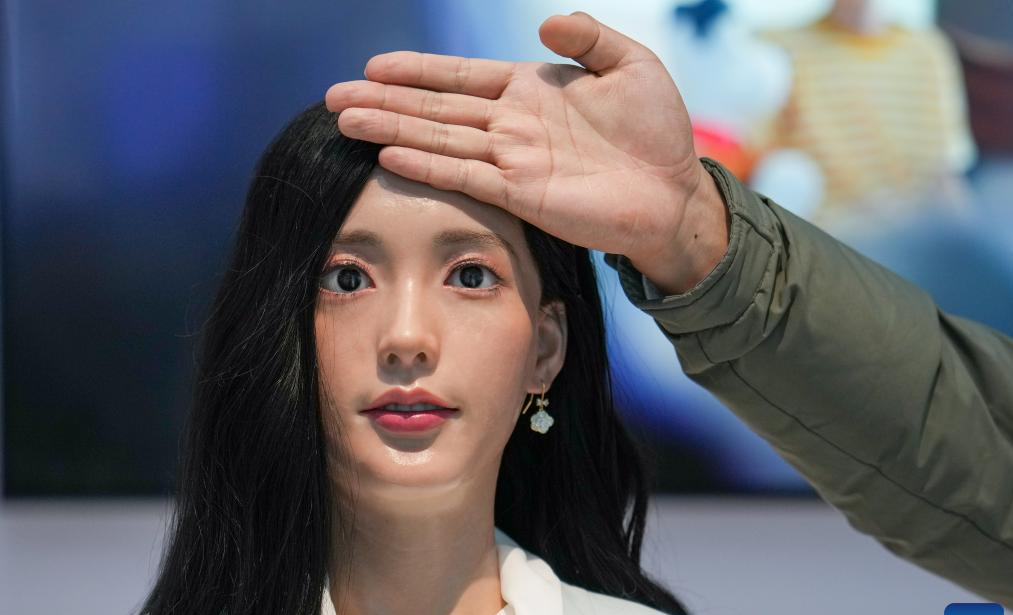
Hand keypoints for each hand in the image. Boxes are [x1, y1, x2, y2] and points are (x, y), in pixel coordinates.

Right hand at [325, 11, 726, 292]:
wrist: (676, 192)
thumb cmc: (658, 130)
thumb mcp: (630, 64)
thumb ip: (588, 37)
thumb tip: (545, 20)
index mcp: (530, 90)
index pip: (461, 77)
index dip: (417, 71)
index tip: (374, 67)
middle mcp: (512, 125)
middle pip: (436, 108)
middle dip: (385, 102)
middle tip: (334, 98)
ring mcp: (513, 161)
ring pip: (439, 140)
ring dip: (391, 131)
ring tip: (346, 122)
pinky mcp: (523, 195)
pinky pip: (465, 176)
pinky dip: (428, 166)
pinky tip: (390, 157)